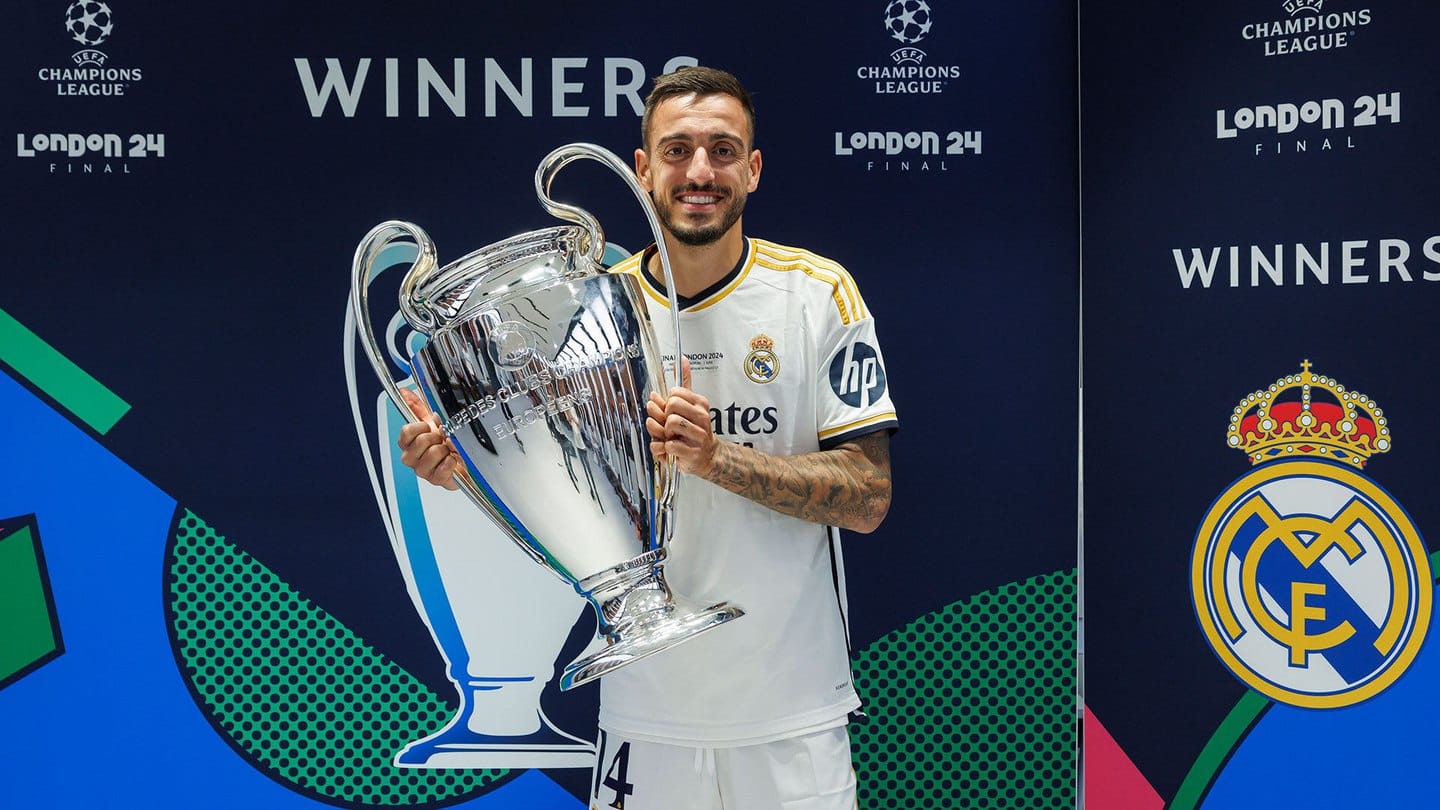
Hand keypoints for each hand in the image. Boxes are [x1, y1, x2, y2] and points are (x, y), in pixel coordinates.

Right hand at [397, 388, 460, 489]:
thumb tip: (404, 391)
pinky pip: (442, 469)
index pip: (405, 433)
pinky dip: (452, 462)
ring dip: (445, 449)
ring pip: (432, 454)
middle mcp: (413, 458)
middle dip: (436, 437)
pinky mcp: (437, 481)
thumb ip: (417, 406)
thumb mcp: (433, 420)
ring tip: (449, 450)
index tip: (429, 426)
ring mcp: (424, 471)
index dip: (419, 427)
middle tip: (442, 439)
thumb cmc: (447, 440)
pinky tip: (453, 461)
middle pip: (420, 442)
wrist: (465, 459)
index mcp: (409, 444)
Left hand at [645, 358, 717, 476]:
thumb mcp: (690, 404)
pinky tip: (669, 449)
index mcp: (700, 403)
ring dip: (663, 433)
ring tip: (670, 437)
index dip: (667, 402)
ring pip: (669, 424)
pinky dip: (662, 448)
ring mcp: (699, 436)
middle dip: (664, 416)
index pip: (674, 392)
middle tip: (669, 425)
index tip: (671, 411)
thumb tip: (682, 360)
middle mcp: (702, 417)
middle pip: (671, 406)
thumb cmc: (694, 429)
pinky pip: (667, 445)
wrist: (707, 455)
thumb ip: (685, 382)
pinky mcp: (693, 453)